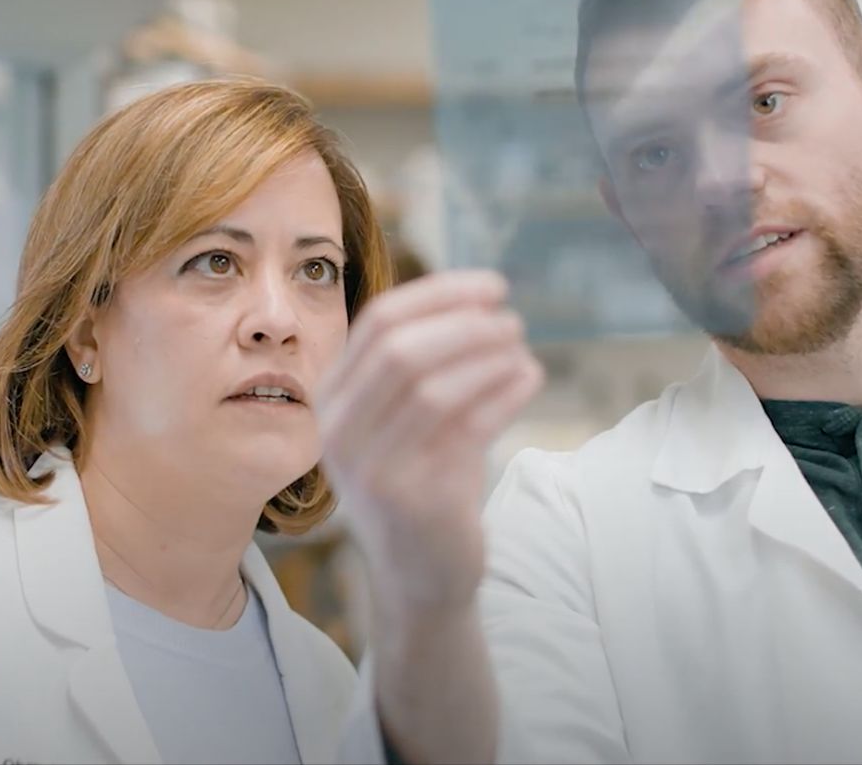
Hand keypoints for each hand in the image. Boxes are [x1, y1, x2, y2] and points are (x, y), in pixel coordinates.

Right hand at [316, 270, 543, 615]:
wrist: (420, 576)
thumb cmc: (422, 481)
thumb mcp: (405, 418)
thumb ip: (422, 363)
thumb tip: (476, 297)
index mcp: (331, 399)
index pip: (379, 322)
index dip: (440, 294)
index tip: (492, 286)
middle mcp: (339, 432)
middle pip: (400, 349)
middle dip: (465, 323)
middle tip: (512, 320)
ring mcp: (371, 468)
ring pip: (432, 387)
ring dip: (488, 357)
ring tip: (522, 349)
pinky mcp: (413, 499)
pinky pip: (466, 428)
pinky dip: (504, 393)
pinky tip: (530, 378)